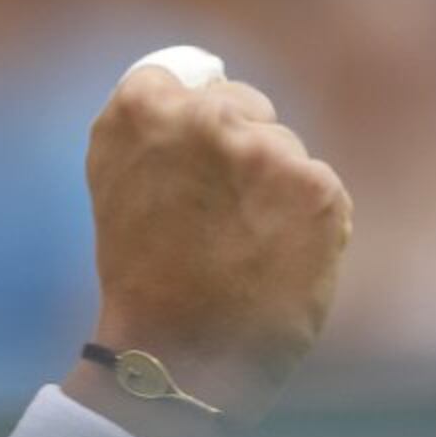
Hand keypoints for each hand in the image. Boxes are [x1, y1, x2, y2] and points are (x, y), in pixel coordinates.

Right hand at [69, 58, 351, 436]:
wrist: (176, 357)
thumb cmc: (143, 274)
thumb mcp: (116, 180)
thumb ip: (151, 128)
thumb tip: (202, 81)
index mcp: (140, 107)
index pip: (187, 79)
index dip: (193, 123)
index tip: (192, 164)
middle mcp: (204, 116)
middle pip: (244, 106)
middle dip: (241, 149)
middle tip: (221, 215)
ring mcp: (265, 149)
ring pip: (284, 150)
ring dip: (273, 189)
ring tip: (244, 246)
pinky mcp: (317, 187)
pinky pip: (319, 188)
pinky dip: (307, 223)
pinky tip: (277, 258)